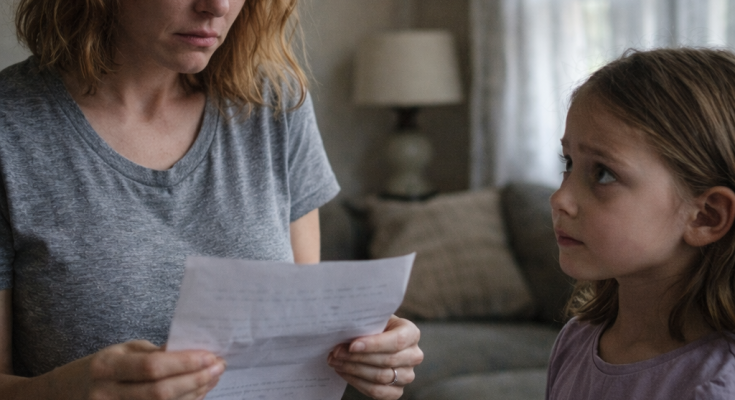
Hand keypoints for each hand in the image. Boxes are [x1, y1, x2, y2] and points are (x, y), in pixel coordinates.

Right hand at [55, 340, 225, 399]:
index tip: (210, 355)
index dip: (185, 362)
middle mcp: (106, 394)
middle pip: (160, 393)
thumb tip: (193, 352)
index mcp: (106, 367)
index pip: (152, 367)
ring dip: (194, 394)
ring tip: (212, 379)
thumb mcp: (124, 351)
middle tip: (218, 367)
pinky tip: (198, 394)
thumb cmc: (105, 366)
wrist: (68, 393)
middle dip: (196, 380)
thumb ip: (155, 353)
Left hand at [327, 315, 422, 399]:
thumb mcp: (374, 319)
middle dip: (357, 357)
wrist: (377, 340)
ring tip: (336, 361)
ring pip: (381, 377)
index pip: (397, 341)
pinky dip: (357, 383)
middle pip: (387, 360)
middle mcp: (414, 355)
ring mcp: (407, 375)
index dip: (374, 344)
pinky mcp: (397, 391)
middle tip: (336, 352)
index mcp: (412, 333)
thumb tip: (345, 330)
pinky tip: (344, 372)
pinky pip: (377, 392)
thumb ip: (366, 323)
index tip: (352, 345)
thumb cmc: (374, 327)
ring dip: (354, 370)